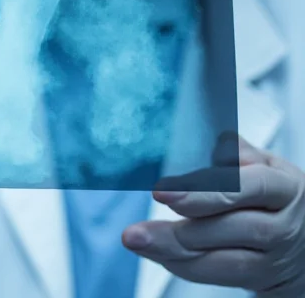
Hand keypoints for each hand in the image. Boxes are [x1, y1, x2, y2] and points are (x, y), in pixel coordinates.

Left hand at [122, 135, 304, 295]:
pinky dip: (182, 264)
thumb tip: (218, 146)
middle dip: (179, 230)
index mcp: (283, 187)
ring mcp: (273, 256)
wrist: (302, 241)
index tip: (162, 190)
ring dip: (173, 251)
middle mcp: (283, 224)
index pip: (249, 186)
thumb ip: (238, 153)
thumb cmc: (271, 193)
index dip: (205, 189)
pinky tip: (155, 252)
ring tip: (138, 241)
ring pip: (223, 260)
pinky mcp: (260, 278)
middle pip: (233, 227)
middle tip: (136, 230)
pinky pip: (217, 275)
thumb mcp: (264, 164)